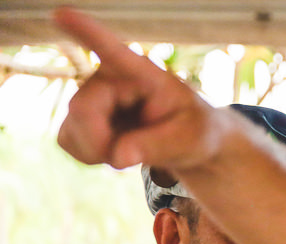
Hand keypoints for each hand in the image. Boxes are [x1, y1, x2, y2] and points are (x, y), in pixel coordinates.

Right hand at [53, 7, 215, 170]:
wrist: (186, 141)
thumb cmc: (194, 131)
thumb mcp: (191, 139)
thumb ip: (158, 146)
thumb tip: (118, 156)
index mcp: (141, 72)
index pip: (112, 50)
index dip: (86, 32)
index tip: (62, 13)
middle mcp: (108, 77)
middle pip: (82, 110)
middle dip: (103, 142)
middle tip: (134, 158)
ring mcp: (90, 96)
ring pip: (71, 130)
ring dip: (98, 151)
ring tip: (132, 147)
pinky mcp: (79, 117)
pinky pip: (67, 142)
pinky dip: (90, 155)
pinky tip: (114, 148)